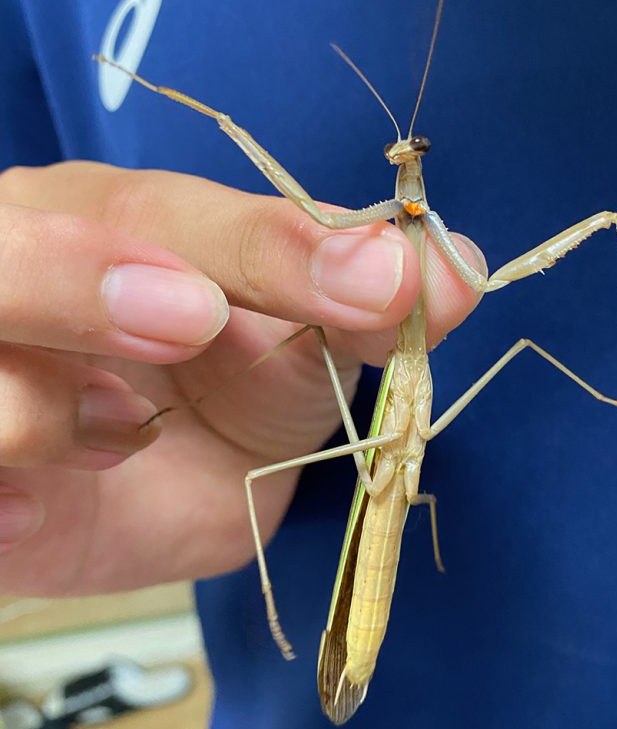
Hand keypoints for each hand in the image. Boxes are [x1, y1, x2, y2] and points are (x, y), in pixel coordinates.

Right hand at [0, 162, 483, 594]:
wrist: (161, 491)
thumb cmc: (231, 395)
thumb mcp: (307, 346)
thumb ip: (370, 306)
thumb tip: (459, 268)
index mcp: (114, 224)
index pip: (170, 212)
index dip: (263, 245)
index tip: (367, 285)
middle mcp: (25, 274)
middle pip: (9, 252)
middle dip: (85, 284)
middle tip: (189, 325)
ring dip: (46, 410)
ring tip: (127, 436)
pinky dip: (1, 498)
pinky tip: (34, 515)